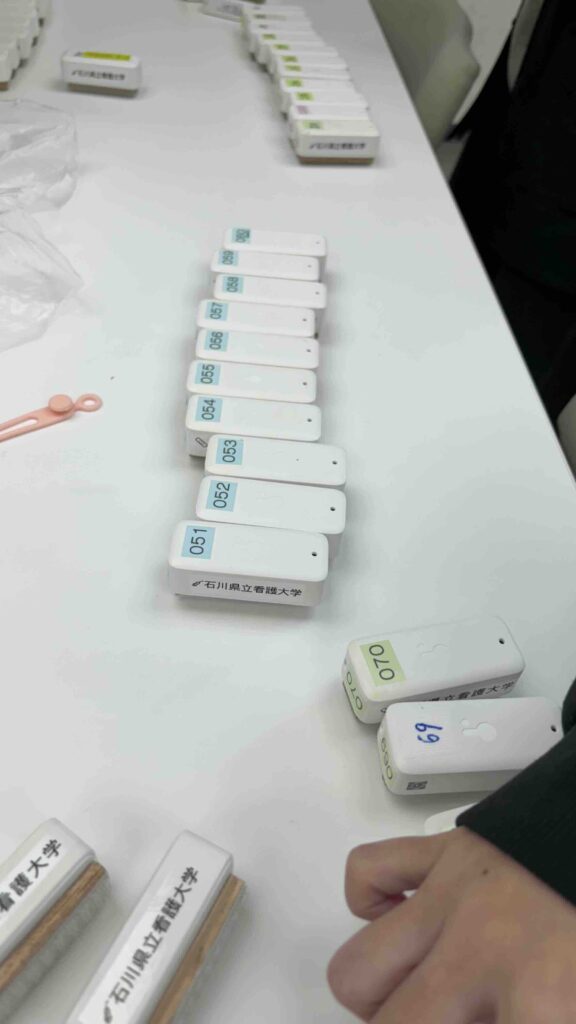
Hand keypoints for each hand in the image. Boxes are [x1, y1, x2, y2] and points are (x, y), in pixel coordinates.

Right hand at [328, 826, 575, 1022]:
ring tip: (420, 1004)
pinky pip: (367, 872)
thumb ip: (554, 1011)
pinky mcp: (442, 848)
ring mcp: (452, 895)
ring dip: (380, 1001)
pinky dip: (371, 904)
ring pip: (358, 971)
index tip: (493, 1023)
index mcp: (542, 1004)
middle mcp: (481, 953)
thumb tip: (522, 1014)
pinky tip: (407, 927)